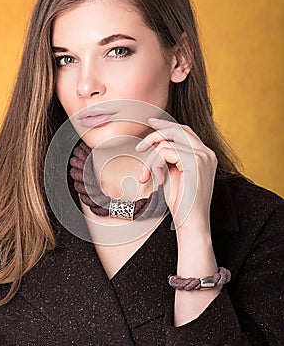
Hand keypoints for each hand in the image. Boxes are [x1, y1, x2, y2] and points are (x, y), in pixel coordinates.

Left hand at [135, 118, 217, 232]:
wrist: (191, 222)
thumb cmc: (181, 203)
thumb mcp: (174, 174)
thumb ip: (170, 157)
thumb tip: (157, 143)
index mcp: (205, 155)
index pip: (185, 131)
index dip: (166, 126)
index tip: (151, 123)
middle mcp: (207, 152)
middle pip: (177, 129)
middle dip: (155, 134)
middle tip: (139, 147)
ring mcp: (202, 156)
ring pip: (167, 142)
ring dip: (150, 159)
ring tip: (146, 176)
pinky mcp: (194, 162)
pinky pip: (165, 152)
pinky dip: (154, 165)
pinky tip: (157, 180)